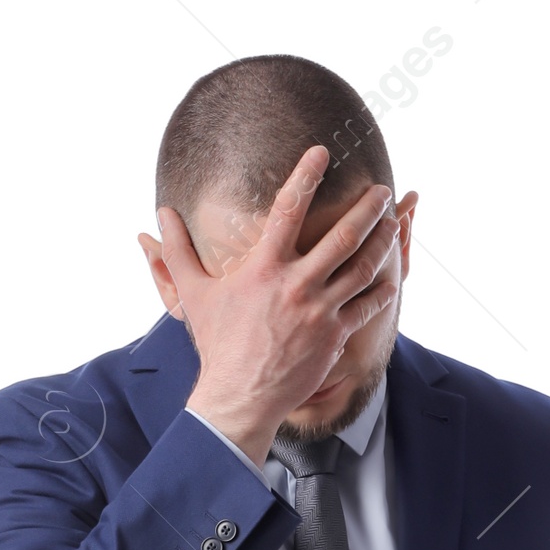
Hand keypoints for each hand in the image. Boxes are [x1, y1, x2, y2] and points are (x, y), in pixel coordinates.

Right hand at [143, 147, 402, 461]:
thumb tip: (156, 218)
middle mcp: (297, 285)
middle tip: (381, 189)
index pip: (289, 208)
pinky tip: (391, 274)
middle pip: (344, 236)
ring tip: (393, 222)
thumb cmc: (217, 345)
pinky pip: (367, 307)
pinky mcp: (335, 336)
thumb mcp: (192, 295)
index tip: (322, 152)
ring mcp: (320, 311)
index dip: (306, 175)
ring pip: (363, 268)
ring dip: (382, 241)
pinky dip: (382, 289)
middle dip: (366, 208)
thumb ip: (176, 252)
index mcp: (264, 268)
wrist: (240, 397)